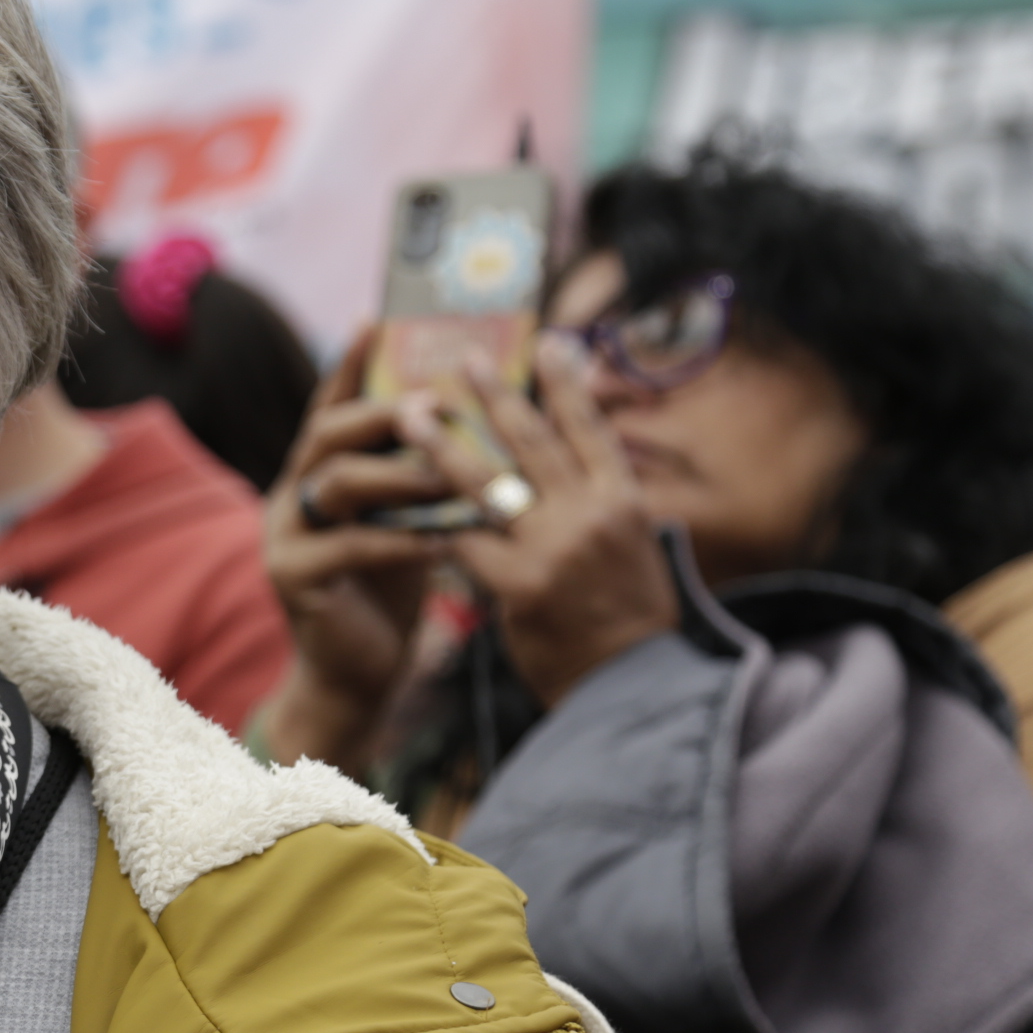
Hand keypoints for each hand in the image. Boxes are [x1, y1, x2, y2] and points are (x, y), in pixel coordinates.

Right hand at [259, 328, 448, 761]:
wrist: (357, 672)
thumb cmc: (390, 586)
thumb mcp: (405, 516)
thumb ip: (416, 471)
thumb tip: (470, 414)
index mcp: (316, 470)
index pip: (333, 404)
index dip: (353, 363)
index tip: (379, 318)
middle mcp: (292, 492)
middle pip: (330, 432)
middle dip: (386, 412)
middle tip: (439, 401)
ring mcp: (285, 533)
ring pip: (337, 482)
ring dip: (399, 472)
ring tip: (450, 472)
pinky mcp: (293, 577)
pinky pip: (349, 547)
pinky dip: (402, 540)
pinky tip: (446, 540)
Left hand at [396, 334, 679, 705]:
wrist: (633, 689)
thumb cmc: (629, 619)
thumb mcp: (633, 549)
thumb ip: (599, 503)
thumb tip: (574, 454)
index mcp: (624, 502)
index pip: (591, 429)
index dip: (565, 384)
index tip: (547, 344)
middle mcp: (592, 516)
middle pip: (533, 441)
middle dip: (493, 395)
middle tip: (463, 357)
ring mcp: (555, 549)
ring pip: (487, 482)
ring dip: (443, 443)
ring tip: (409, 413)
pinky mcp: (519, 585)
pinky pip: (464, 540)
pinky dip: (432, 520)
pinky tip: (398, 501)